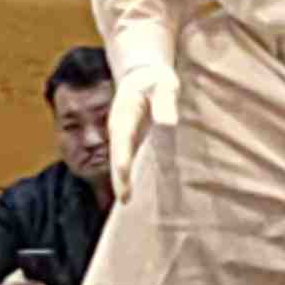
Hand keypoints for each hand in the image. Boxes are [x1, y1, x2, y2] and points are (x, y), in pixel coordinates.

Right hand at [106, 67, 175, 200]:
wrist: (143, 77)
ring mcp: (124, 140)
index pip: (121, 140)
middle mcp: (120, 132)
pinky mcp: (132, 145)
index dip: (122, 160)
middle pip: (117, 159)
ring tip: (130, 207)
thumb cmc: (156, 80)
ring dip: (125, 184)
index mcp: (123, 115)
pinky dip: (134, 179)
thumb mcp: (163, 85)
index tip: (124, 176)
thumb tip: (167, 125)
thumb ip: (165, 102)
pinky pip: (131, 164)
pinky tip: (142, 197)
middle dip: (120, 180)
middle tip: (125, 202)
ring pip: (122, 165)